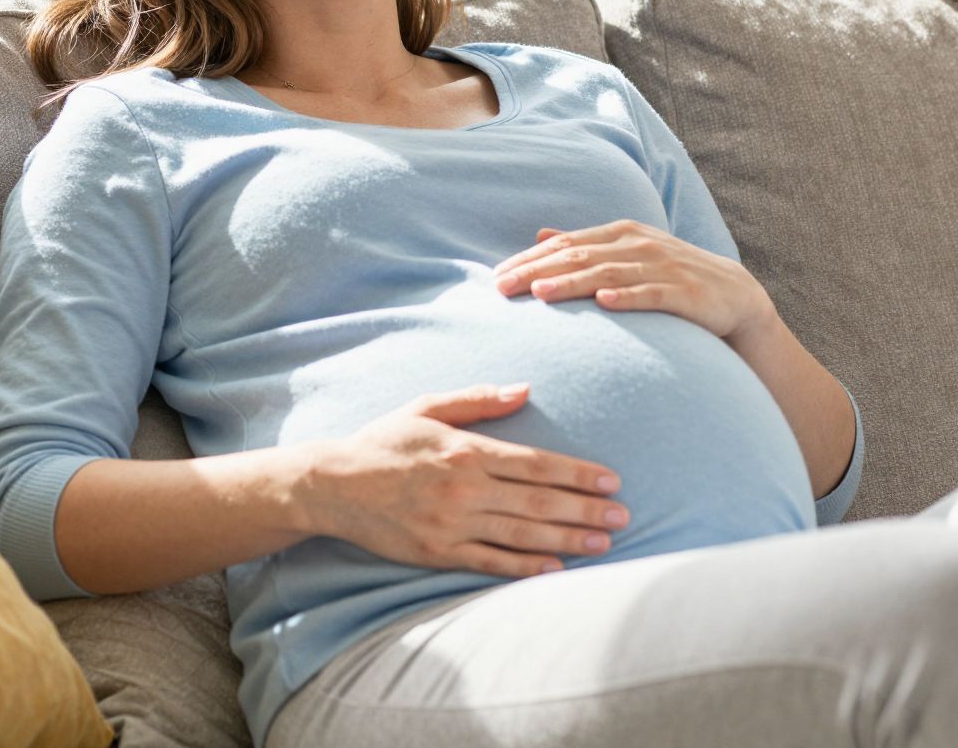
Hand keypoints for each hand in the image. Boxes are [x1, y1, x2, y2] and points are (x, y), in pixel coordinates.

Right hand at [304, 383, 631, 579]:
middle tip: (624, 516)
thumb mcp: (427, 407)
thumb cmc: (385, 441)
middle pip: (538, 501)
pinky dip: (526, 566)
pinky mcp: (438, 552)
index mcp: (466, 450)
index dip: (578, 474)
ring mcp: (451, 523)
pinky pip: (491, 562)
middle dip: (586, 510)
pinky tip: (557, 568)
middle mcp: (463, 488)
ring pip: (522, 533)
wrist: (333, 485)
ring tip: (604, 542)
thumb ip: (478, 400)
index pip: (536, 464)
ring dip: (568, 539)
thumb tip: (526, 389)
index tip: (612, 481)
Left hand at [491, 219, 776, 341]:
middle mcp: (639, 245)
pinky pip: (652, 294)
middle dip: (538, 270)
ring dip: (573, 283)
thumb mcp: (629, 254)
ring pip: (609, 273)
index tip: (496, 278)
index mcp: (621, 234)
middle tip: (503, 288)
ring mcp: (664, 267)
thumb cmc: (672, 276)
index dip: (530, 259)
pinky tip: (605, 303)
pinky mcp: (686, 293)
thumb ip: (587, 245)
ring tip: (541, 293)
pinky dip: (628, 297)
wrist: (734, 297)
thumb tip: (541, 234)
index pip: (566, 244)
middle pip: (580, 256)